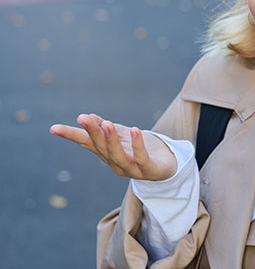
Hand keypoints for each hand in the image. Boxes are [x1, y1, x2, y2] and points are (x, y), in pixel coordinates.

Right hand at [49, 114, 176, 180]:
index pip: (87, 143)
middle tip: (83, 117)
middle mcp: (116, 163)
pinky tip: (135, 130)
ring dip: (111, 140)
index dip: (71, 135)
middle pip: (101, 148)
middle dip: (93, 132)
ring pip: (118, 156)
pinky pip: (142, 158)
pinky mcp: (149, 170)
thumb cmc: (141, 150)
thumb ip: (106, 129)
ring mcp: (132, 169)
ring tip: (106, 123)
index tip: (53, 128)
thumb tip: (88, 117)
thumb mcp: (123, 136)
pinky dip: (137, 145)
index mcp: (107, 154)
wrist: (168, 166)